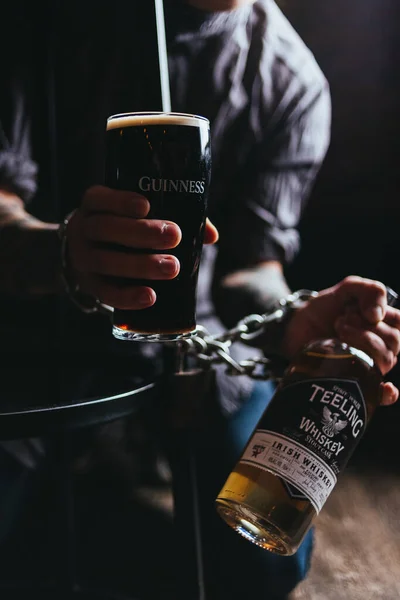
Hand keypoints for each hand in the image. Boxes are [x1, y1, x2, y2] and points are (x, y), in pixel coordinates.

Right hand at [66, 185, 218, 309]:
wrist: (84, 256)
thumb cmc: (122, 229)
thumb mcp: (135, 216)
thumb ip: (173, 216)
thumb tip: (210, 235)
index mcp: (94, 205)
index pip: (99, 199)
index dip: (120, 201)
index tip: (147, 205)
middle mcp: (83, 230)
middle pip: (105, 229)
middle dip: (141, 232)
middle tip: (174, 236)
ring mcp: (83, 260)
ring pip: (106, 261)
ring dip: (140, 265)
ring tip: (172, 267)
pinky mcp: (90, 286)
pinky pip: (106, 293)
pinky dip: (128, 297)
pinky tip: (150, 297)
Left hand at [281, 276, 399, 405]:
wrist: (294, 329)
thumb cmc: (323, 310)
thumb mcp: (345, 290)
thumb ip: (367, 290)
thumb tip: (376, 316)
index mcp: (383, 324)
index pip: (399, 322)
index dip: (383, 315)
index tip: (359, 310)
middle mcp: (381, 346)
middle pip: (393, 342)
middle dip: (366, 329)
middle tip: (339, 322)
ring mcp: (369, 365)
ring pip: (385, 360)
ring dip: (364, 344)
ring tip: (339, 333)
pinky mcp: (355, 381)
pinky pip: (379, 395)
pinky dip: (387, 394)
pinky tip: (386, 388)